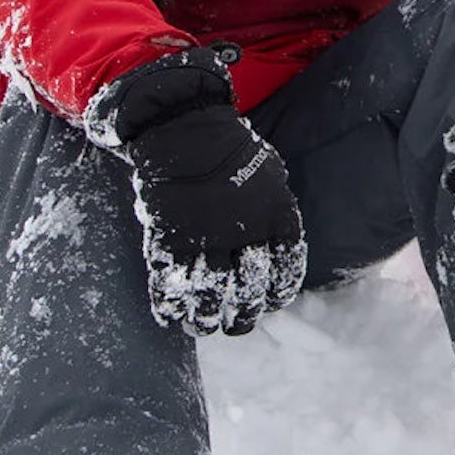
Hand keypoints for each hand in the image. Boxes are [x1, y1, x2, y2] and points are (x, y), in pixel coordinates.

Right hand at [92, 50, 305, 334]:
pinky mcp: (169, 236)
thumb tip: (275, 248)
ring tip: (206, 326)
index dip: (278, 293)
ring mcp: (204, 236)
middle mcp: (243, 232)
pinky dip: (171, 304)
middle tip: (238, 323)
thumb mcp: (270, 174)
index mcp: (277, 216)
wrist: (183, 127)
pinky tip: (173, 316)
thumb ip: (275, 211)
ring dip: (208, 317)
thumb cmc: (231, 149)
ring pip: (210, 293)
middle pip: (248, 290)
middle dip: (244, 315)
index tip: (271, 303)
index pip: (285, 270)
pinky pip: (170, 281)